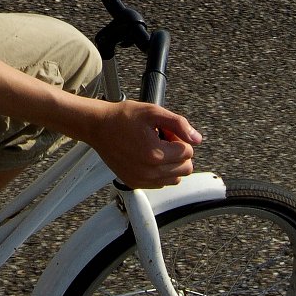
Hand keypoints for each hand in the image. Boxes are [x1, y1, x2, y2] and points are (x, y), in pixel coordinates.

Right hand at [80, 100, 201, 188]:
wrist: (98, 126)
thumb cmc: (123, 117)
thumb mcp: (154, 112)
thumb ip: (179, 124)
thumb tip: (196, 139)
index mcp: (155, 154)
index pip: (188, 152)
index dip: (179, 138)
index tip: (165, 131)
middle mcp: (149, 171)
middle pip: (185, 168)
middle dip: (178, 152)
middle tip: (162, 139)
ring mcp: (141, 180)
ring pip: (175, 178)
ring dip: (171, 163)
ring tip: (155, 148)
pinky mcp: (134, 183)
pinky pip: (161, 183)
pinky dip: (160, 172)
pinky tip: (148, 157)